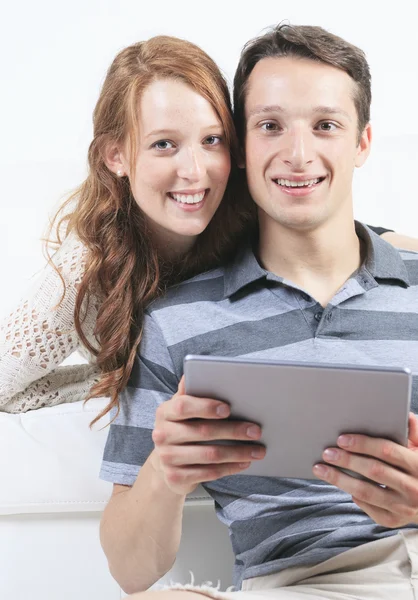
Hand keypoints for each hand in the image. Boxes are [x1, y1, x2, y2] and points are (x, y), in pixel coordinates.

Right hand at [150, 377, 265, 495]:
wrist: (165, 463)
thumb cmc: (182, 428)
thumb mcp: (182, 409)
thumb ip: (190, 393)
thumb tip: (192, 371)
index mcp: (165, 412)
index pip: (183, 406)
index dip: (205, 406)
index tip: (228, 408)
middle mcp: (162, 434)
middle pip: (202, 432)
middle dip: (233, 430)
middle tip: (256, 430)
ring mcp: (167, 457)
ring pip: (209, 455)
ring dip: (237, 452)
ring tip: (258, 450)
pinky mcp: (176, 477)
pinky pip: (208, 473)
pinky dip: (230, 468)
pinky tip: (244, 462)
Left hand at [313, 413, 417, 527]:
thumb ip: (416, 433)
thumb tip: (407, 416)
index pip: (388, 451)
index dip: (363, 444)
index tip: (342, 439)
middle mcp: (413, 489)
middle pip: (374, 471)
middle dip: (347, 460)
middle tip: (327, 452)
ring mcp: (403, 508)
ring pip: (366, 492)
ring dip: (340, 479)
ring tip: (321, 469)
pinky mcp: (393, 520)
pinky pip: (368, 507)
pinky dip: (354, 495)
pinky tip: (343, 484)